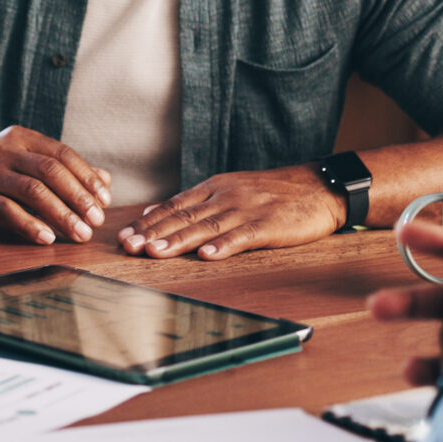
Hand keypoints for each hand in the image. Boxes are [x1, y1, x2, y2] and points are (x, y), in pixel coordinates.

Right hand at [0, 126, 112, 243]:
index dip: (87, 177)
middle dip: (79, 198)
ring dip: (62, 214)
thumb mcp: (27, 168)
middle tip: (96, 221)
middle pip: (51, 171)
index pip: (62, 154)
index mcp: (21, 138)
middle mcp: (4, 149)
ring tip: (80, 234)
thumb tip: (106, 180)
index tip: (105, 201)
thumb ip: (65, 172)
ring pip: (33, 191)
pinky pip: (7, 211)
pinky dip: (30, 225)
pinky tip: (47, 238)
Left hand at [117, 165, 342, 259]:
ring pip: (207, 226)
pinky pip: (244, 236)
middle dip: (153, 233)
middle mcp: (226, 196)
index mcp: (214, 187)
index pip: (173, 205)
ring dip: (179, 240)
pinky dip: (224, 245)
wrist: (319, 186)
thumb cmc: (271, 192)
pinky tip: (208, 256)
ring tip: (156, 253)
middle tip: (128, 247)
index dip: (147, 222)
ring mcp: (247, 209)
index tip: (123, 236)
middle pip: (184, 216)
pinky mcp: (270, 224)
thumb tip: (152, 212)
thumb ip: (192, 202)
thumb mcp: (228, 188)